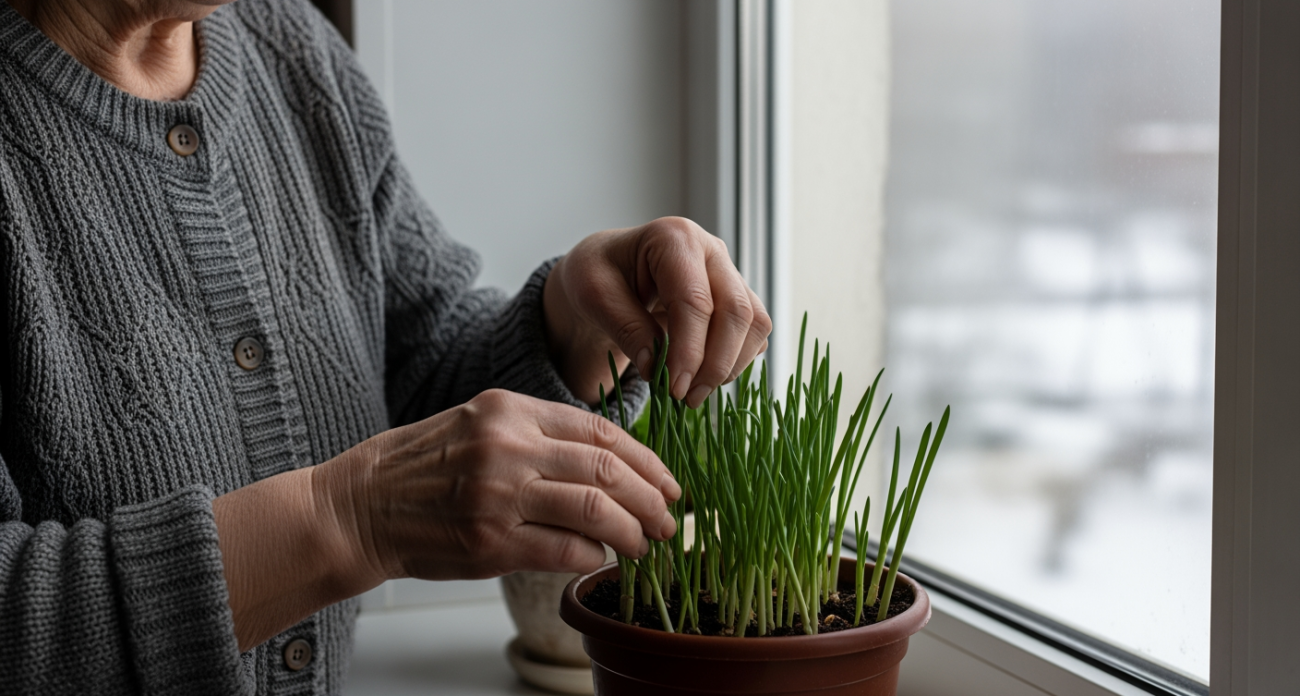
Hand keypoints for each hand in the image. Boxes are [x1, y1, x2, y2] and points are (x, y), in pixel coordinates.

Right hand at [314, 389, 680, 582]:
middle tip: (669, 519)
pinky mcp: (490, 543)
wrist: (362, 506)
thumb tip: (612, 460)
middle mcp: (507, 447)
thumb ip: (541, 433)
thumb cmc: (424, 465)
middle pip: (607, 470)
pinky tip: (600, 558)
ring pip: (594, 511)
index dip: (647, 461)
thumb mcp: (480, 422)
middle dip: (651, 499)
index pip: (601, 433)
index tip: (668, 482)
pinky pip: (564, 551)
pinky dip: (594, 556)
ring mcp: (498, 497)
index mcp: (510, 410)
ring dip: (632, 531)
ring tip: (645, 544)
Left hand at [544, 216, 772, 406]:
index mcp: (674, 238)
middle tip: (686, 398)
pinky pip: (754, 332)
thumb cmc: (599, 273)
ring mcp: (729, 273)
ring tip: (694, 393)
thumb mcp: (594, 295)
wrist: (611, 269)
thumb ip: (625, 328)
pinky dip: (737, 360)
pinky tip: (705, 376)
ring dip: (730, 365)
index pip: (695, 301)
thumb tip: (656, 368)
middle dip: (716, 363)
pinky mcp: (737, 297)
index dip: (690, 350)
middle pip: (736, 311)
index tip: (675, 388)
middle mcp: (711, 251)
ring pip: (754, 323)